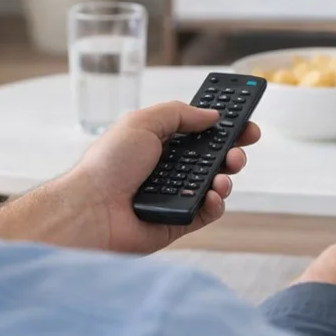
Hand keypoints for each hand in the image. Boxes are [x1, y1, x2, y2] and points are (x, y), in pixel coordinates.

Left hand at [63, 101, 260, 254]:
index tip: (244, 121)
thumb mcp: (142, 122)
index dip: (223, 125)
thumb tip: (212, 115)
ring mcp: (175, 195)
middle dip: (233, 149)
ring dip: (227, 174)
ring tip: (224, 173)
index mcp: (160, 142)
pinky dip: (216, 203)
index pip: (199, 131)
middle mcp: (169, 168)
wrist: (92, 209)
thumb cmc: (108, 165)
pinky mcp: (179, 221)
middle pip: (214, 157)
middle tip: (242, 146)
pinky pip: (208, 212)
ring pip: (216, 183)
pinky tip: (212, 195)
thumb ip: (179, 113)